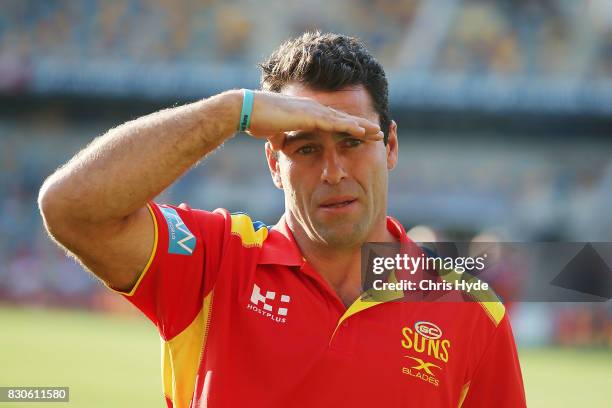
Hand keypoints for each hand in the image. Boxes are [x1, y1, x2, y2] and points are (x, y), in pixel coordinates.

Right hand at [245, 91, 383, 149]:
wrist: (247, 110)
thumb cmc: (257, 120)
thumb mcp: (272, 133)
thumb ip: (278, 138)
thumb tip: (277, 146)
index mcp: (307, 114)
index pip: (334, 122)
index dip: (350, 128)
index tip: (364, 135)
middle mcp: (313, 110)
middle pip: (344, 119)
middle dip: (363, 126)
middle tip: (379, 133)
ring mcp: (313, 111)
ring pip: (344, 120)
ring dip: (362, 126)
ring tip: (378, 133)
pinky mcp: (310, 116)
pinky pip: (334, 123)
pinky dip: (350, 127)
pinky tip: (363, 132)